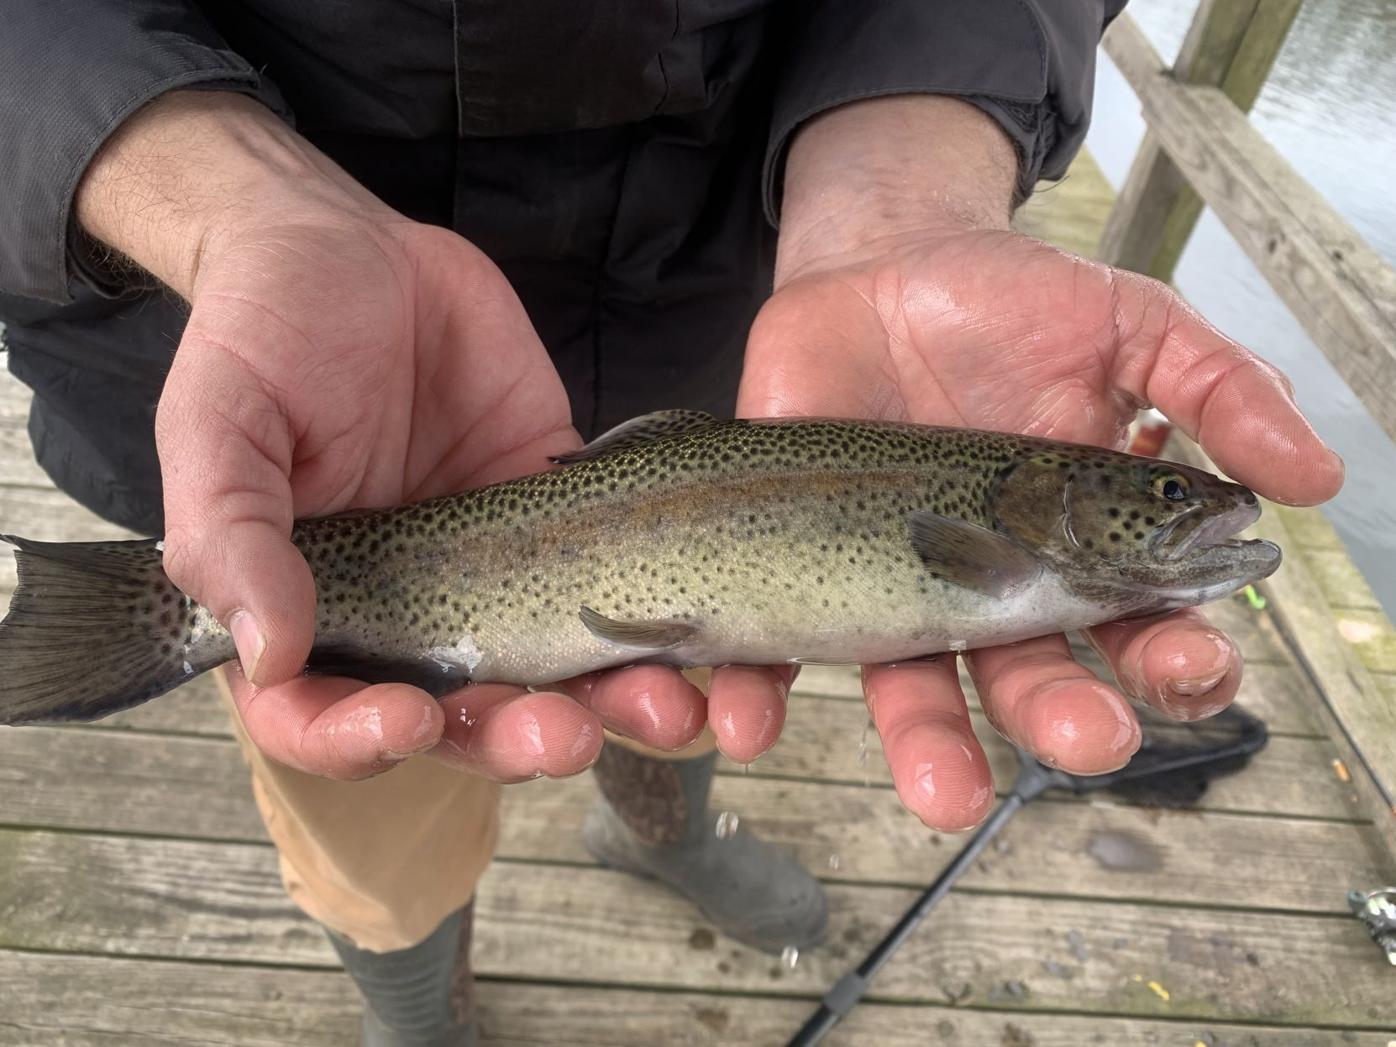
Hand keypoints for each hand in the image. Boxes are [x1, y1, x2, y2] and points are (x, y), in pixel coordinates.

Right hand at [75, 92, 718, 780]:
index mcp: (308, 607)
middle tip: (564, 735)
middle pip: (461, 715)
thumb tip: (270, 655)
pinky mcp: (560, 521)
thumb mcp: (221, 421)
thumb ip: (233, 535)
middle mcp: (404, 612)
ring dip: (606, 703)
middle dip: (517, 738)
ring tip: (662, 707)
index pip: (322, 716)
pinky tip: (698, 642)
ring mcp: (491, 572)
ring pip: (551, 669)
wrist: (356, 247)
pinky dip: (657, 622)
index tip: (410, 720)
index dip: (361, 741)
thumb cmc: (264, 331)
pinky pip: (614, 583)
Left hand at [739, 96, 1342, 829]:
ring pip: (913, 683)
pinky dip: (758, 689)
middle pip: (1030, 674)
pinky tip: (747, 722)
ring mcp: (891, 581)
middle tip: (1084, 737)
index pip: (1137, 627)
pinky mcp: (797, 564)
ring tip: (948, 794)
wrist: (883, 263)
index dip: (1171, 656)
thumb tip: (1312, 477)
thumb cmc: (1013, 302)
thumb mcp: (1129, 323)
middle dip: (1061, 714)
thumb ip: (1216, 388)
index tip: (1195, 665)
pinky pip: (775, 643)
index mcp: (1077, 547)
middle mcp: (987, 585)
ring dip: (930, 744)